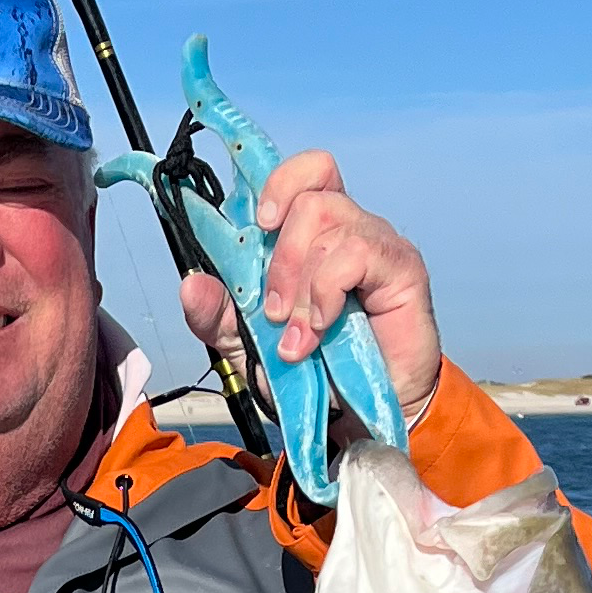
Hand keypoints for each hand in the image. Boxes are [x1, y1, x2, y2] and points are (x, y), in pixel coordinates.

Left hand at [178, 149, 440, 419]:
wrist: (358, 417)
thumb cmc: (313, 374)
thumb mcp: (248, 347)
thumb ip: (217, 316)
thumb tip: (190, 285)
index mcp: (312, 236)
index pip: (302, 175)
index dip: (277, 180)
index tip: (257, 221)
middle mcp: (346, 228)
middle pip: (307, 195)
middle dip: (278, 257)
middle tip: (273, 312)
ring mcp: (376, 242)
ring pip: (327, 220)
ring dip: (300, 286)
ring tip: (297, 338)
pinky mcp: (402, 265)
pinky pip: (353, 252)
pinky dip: (326, 292)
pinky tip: (322, 329)